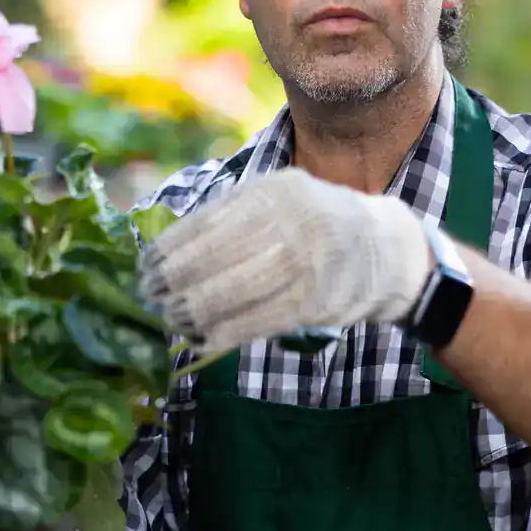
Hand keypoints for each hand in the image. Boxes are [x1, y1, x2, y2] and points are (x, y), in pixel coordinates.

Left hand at [139, 168, 431, 352]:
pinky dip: (227, 332)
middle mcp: (290, 222)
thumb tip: (166, 247)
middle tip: (151, 299)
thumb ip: (231, 216)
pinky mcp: (318, 300)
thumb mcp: (278, 200)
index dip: (169, 251)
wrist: (385, 249)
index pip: (206, 224)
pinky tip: (203, 338)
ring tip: (172, 319)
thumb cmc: (315, 225)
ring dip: (196, 312)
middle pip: (215, 259)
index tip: (144, 269)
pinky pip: (261, 319)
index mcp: (272, 192)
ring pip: (235, 292)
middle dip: (175, 284)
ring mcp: (307, 261)